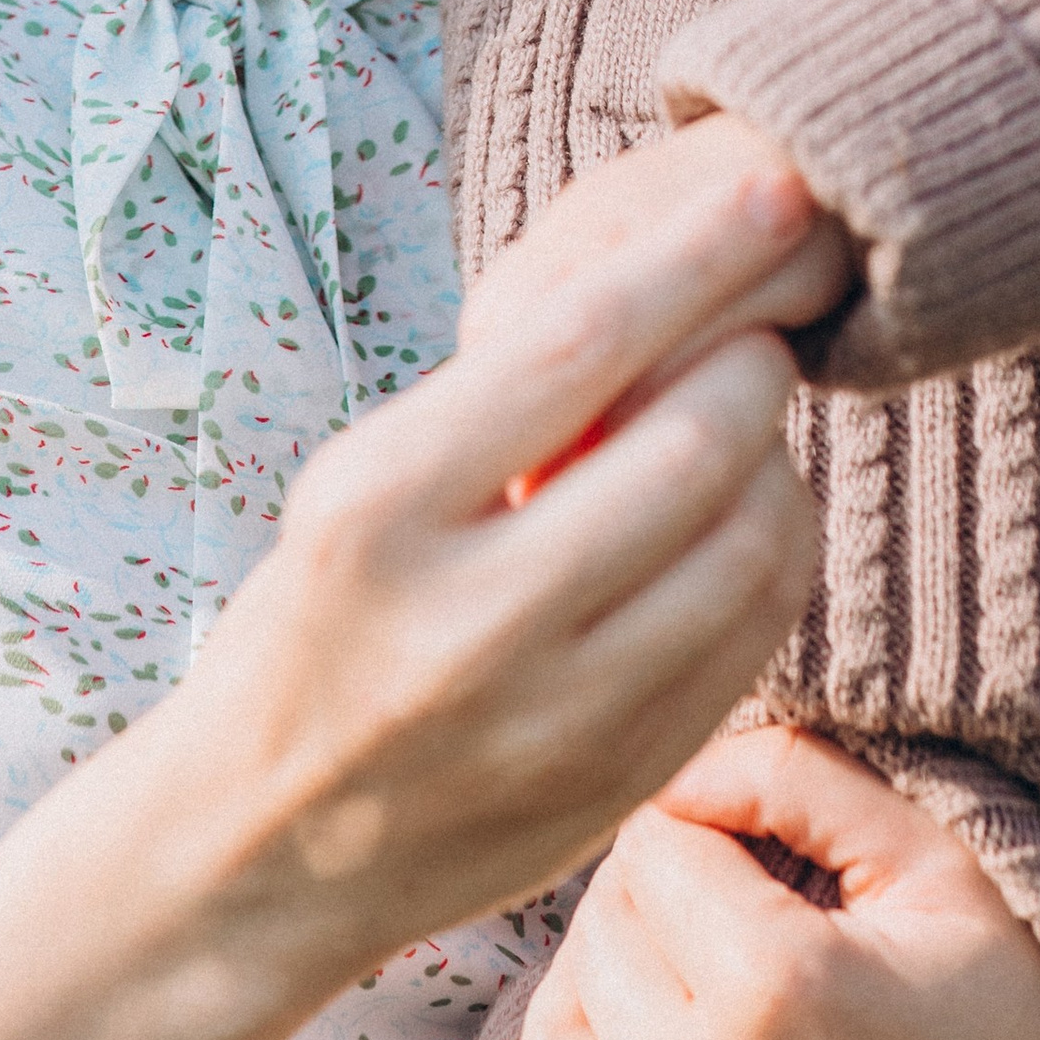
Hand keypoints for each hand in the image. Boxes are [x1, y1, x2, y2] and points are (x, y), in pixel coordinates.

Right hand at [0, 145, 824, 1039]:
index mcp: (376, 507)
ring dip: (777, 458)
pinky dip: (774, 552)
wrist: (262, 850)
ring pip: (748, 546)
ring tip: (744, 418)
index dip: (695, 254)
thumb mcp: (354, 493)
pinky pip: (753, 638)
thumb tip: (666, 297)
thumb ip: (497, 417)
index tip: (771, 189)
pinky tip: (748, 514)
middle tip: (758, 317)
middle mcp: (469, 618)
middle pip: (690, 449)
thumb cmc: (316, 621)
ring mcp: (557, 719)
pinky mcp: (622, 783)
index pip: (576, 344)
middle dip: (752, 361)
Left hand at [490, 728, 1039, 1039]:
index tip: (769, 845)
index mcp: (775, 993)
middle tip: (746, 902)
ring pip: (559, 1019)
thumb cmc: (1005, 1009)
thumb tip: (678, 759)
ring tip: (709, 972)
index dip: (706, 816)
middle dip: (662, 890)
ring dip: (617, 978)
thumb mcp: (931, 856)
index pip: (651, 838)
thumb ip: (794, 772)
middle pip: (600, 924)